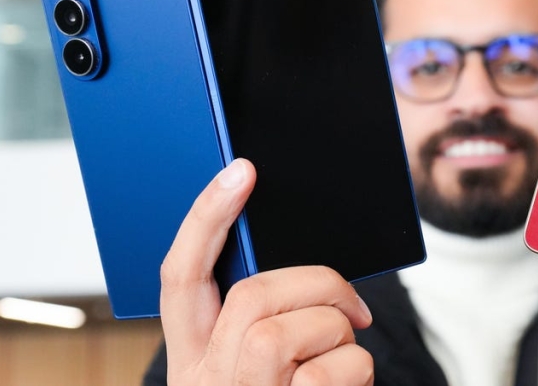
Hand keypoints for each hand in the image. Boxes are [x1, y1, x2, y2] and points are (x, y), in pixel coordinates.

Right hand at [159, 159, 374, 384]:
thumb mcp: (258, 368)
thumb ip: (262, 319)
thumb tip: (298, 273)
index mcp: (193, 359)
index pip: (179, 277)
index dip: (205, 219)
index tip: (239, 172)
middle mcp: (205, 381)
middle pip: (251, 296)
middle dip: (317, 284)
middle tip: (353, 309)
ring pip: (288, 328)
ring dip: (337, 333)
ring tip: (343, 360)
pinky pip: (335, 368)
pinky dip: (357, 370)